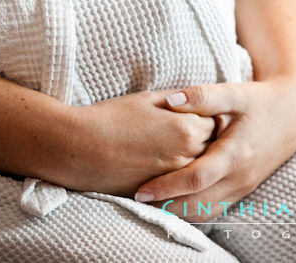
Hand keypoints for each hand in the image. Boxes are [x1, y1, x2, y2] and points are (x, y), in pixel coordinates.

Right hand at [59, 90, 216, 196]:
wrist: (79, 148)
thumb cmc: (110, 118)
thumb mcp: (147, 99)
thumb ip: (179, 100)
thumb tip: (196, 103)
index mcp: (187, 128)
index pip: (216, 124)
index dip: (210, 119)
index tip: (204, 117)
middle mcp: (187, 156)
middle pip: (213, 150)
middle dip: (210, 143)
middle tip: (202, 137)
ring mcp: (174, 180)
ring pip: (201, 173)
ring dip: (199, 164)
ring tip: (186, 154)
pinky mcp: (160, 196)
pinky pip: (183, 190)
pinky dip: (184, 183)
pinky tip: (174, 174)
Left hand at [133, 74, 295, 221]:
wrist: (294, 114)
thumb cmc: (259, 101)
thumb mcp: (234, 93)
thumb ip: (202, 96)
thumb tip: (170, 100)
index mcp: (235, 153)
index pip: (196, 179)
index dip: (167, 187)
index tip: (140, 191)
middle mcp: (239, 176)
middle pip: (197, 204)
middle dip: (165, 207)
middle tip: (135, 202)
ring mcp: (242, 187)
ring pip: (205, 212)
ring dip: (176, 214)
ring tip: (148, 206)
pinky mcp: (242, 190)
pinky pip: (214, 210)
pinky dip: (192, 213)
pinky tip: (171, 205)